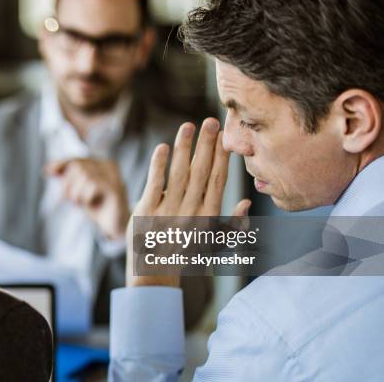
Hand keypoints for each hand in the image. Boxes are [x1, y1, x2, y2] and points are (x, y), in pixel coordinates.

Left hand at [45, 158, 129, 239]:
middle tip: (66, 198)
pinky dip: (85, 196)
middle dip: (67, 183)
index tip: (46, 171)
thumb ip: (67, 180)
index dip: (60, 164)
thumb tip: (48, 169)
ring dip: (75, 192)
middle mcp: (109, 166)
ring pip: (84, 175)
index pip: (77, 159)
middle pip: (78, 165)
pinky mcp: (116, 188)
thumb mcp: (78, 192)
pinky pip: (93, 185)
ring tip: (77, 203)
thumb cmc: (98, 208)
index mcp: (100, 164)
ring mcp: (114, 176)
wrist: (116, 226)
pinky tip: (86, 203)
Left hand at [127, 118, 250, 287]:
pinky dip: (159, 165)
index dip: (222, 157)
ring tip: (188, 126)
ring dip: (184, 148)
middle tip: (211, 121)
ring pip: (180, 174)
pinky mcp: (146, 212)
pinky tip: (164, 147)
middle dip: (207, 145)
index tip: (225, 136)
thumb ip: (231, 224)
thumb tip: (247, 204)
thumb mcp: (212, 242)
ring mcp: (168, 212)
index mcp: (208, 217)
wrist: (154, 273)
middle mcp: (191, 213)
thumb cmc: (185, 253)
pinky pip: (155, 184)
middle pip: (201, 172)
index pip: (218, 181)